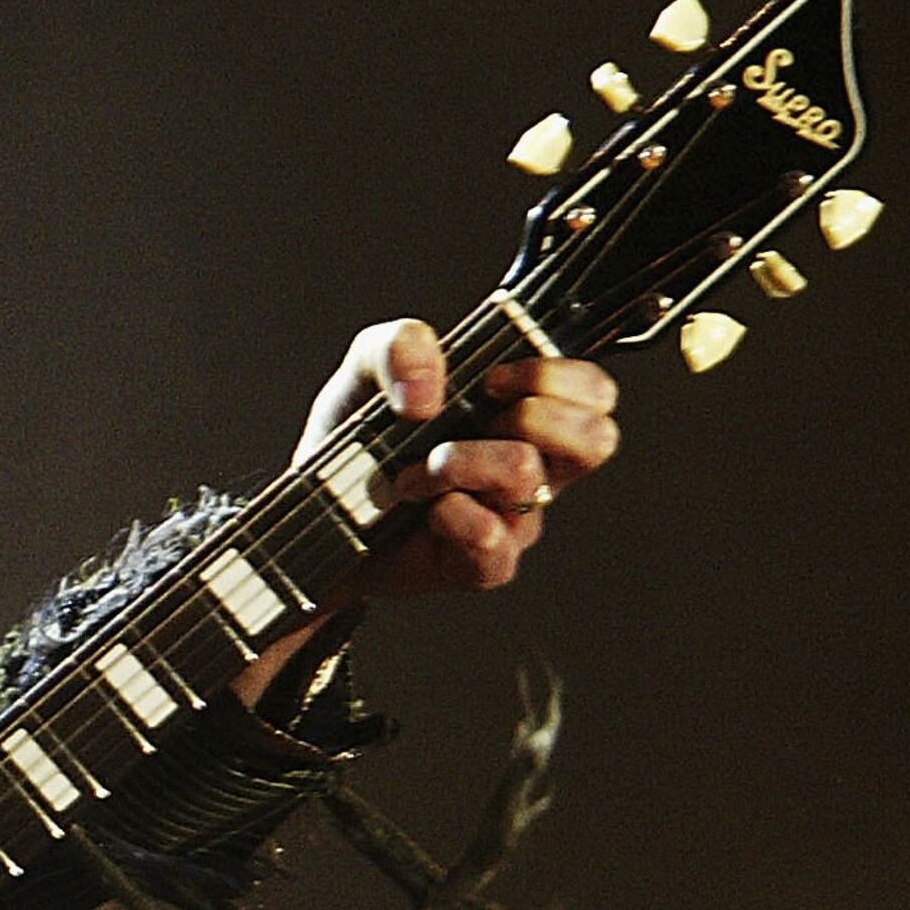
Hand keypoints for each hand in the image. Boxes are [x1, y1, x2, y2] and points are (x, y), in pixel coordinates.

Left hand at [231, 317, 619, 705]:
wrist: (313, 511)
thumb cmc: (357, 441)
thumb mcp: (366, 370)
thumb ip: (401, 345)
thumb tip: (429, 391)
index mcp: (525, 411)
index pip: (595, 393)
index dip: (556, 377)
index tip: (492, 379)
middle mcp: (533, 465)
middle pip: (596, 439)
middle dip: (529, 415)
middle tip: (472, 419)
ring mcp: (513, 518)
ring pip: (526, 476)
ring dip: (460, 461)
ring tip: (414, 471)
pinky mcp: (484, 564)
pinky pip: (493, 540)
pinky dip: (451, 515)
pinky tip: (423, 509)